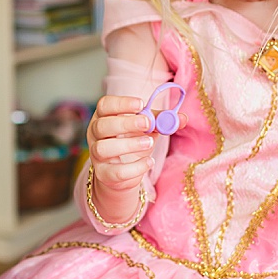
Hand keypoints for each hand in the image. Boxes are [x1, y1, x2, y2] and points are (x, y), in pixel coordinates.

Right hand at [85, 94, 185, 217]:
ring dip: (128, 144)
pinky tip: (149, 162)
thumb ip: (162, 121)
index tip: (141, 104)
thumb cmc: (132, 142)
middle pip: (102, 126)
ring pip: (103, 148)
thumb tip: (182, 118)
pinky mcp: (104, 175)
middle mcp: (95, 135)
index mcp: (104, 117)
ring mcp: (96, 156)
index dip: (121, 103)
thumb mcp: (147, 128)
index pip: (105, 105)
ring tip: (149, 143)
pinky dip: (135, 168)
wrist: (123, 173)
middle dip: (125, 123)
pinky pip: (115, 172)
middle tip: (147, 124)